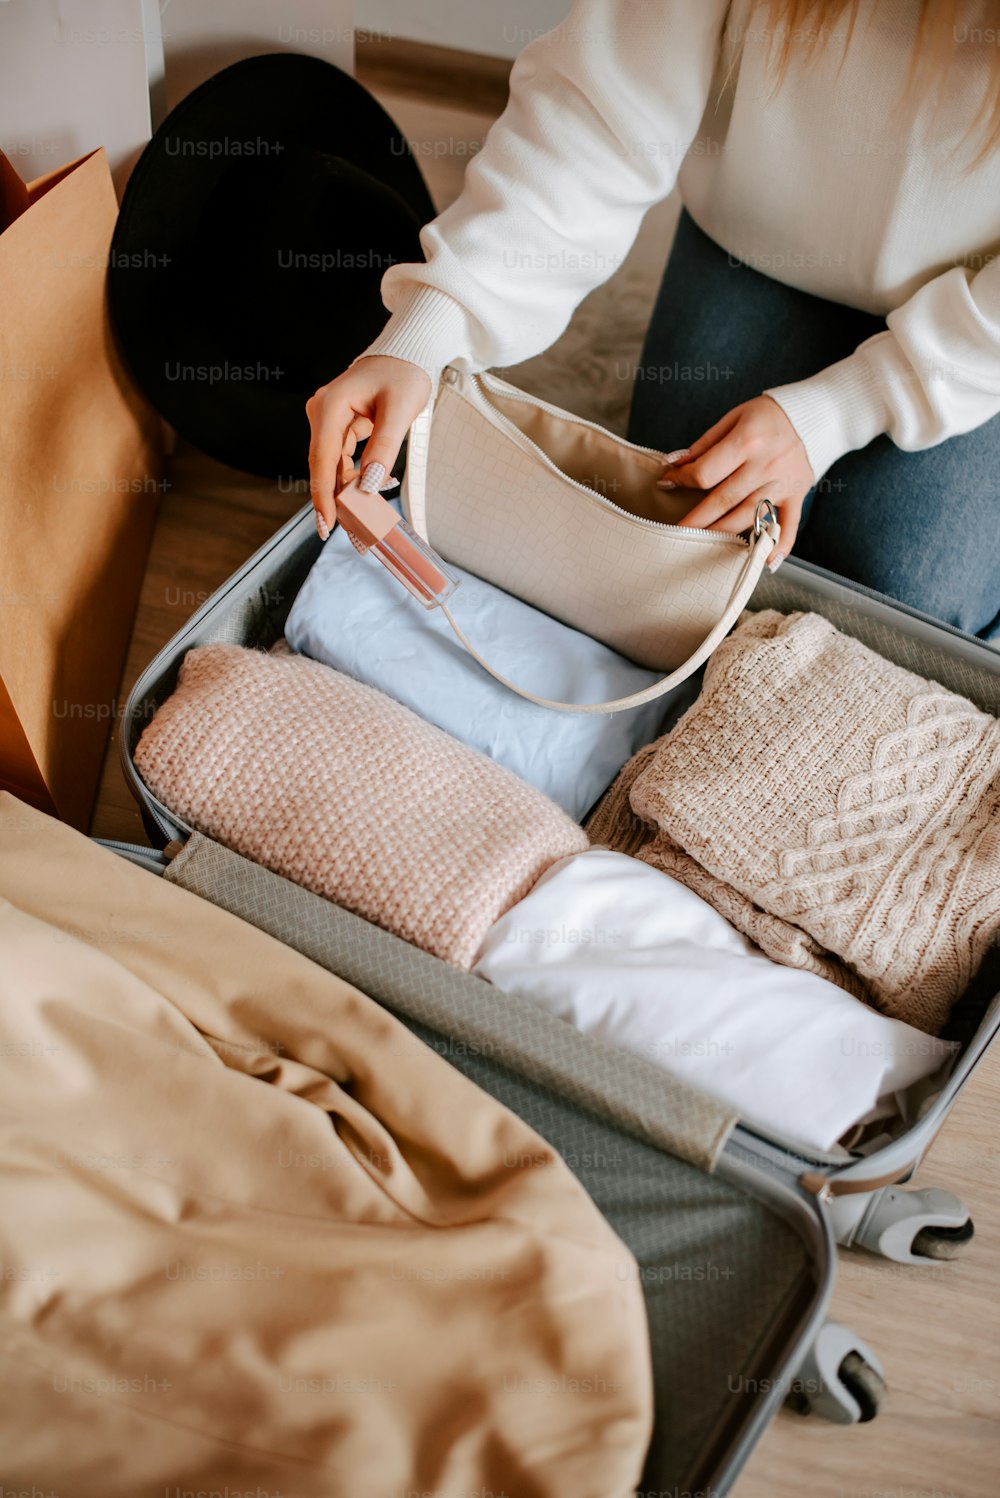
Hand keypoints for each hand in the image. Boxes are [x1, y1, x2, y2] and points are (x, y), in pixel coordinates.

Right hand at [305, 355, 431, 536]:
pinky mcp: (338, 427)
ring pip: (332, 467)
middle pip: (324, 467)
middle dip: (335, 502)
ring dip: (344, 494)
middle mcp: (322, 413)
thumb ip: (384, 447)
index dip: (324, 495)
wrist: (406, 355)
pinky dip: (351, 480)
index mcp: (331, 406)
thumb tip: (369, 484)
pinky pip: (340, 460)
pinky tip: (364, 499)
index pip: (323, 459)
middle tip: (350, 534)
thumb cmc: (404, 374)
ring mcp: (328, 421)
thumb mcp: (400, 410)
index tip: (327, 524)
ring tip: (360, 523)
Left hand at [658, 395, 814, 565]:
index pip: (706, 472)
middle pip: (723, 500)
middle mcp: (765, 466)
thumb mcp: (734, 418)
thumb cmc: (768, 416)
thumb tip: (673, 464)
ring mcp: (782, 484)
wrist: (817, 415)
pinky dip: (779, 545)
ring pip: (748, 517)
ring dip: (722, 535)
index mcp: (746, 442)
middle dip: (695, 519)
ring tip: (700, 546)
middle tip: (673, 533)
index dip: (682, 479)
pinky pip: (789, 525)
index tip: (666, 483)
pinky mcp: (797, 495)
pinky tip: (766, 562)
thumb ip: (705, 444)